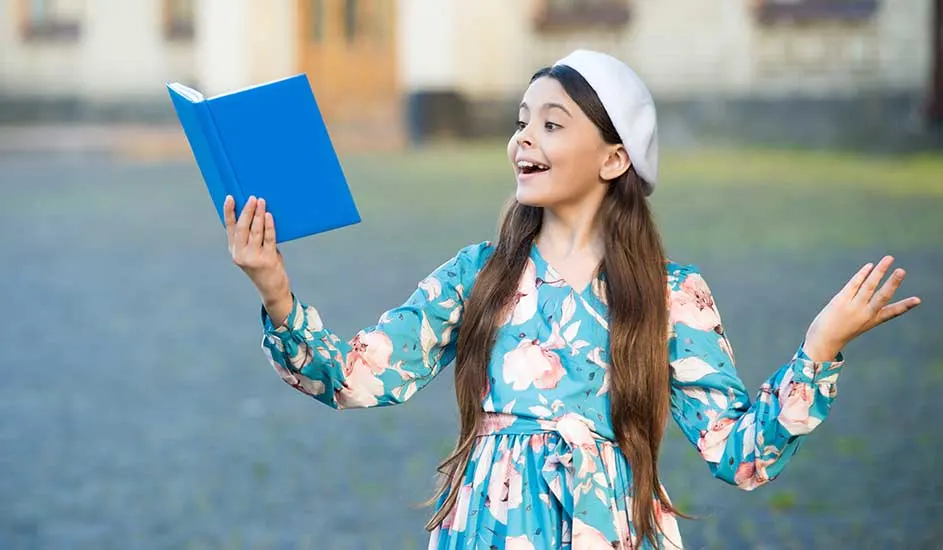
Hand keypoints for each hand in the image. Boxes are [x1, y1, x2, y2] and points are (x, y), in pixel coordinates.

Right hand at [224, 195, 290, 309]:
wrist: (272, 288)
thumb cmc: (264, 266)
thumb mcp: (252, 252)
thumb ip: (252, 237)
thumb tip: (258, 212)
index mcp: (234, 250)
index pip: (229, 228)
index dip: (229, 212)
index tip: (230, 197)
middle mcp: (240, 254)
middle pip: (242, 228)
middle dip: (247, 211)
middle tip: (252, 198)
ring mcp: (253, 258)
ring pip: (255, 232)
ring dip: (258, 215)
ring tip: (261, 202)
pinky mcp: (267, 260)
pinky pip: (268, 238)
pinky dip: (269, 226)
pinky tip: (269, 216)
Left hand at [804, 256, 920, 360]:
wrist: (824, 340)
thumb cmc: (841, 331)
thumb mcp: (859, 323)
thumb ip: (867, 309)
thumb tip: (871, 290)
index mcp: (873, 320)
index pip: (892, 313)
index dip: (905, 306)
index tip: (918, 300)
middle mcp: (865, 313)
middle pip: (882, 296)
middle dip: (893, 283)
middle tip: (902, 271)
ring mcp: (853, 307)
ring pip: (868, 286)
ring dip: (879, 271)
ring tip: (889, 259)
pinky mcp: (840, 301)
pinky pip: (854, 284)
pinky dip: (862, 274)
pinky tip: (870, 266)